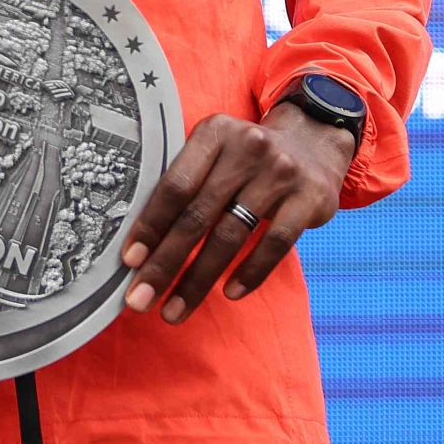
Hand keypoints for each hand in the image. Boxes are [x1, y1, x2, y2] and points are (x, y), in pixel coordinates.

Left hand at [118, 105, 354, 326]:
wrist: (314, 141)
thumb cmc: (247, 158)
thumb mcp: (217, 150)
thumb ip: (187, 182)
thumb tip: (141, 242)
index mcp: (214, 133)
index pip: (175, 185)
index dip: (150, 225)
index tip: (129, 262)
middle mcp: (247, 148)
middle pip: (198, 215)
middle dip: (165, 263)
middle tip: (140, 300)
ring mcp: (280, 173)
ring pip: (231, 235)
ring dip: (198, 280)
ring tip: (175, 310)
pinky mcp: (310, 198)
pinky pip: (274, 243)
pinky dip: (250, 272)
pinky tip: (229, 294)